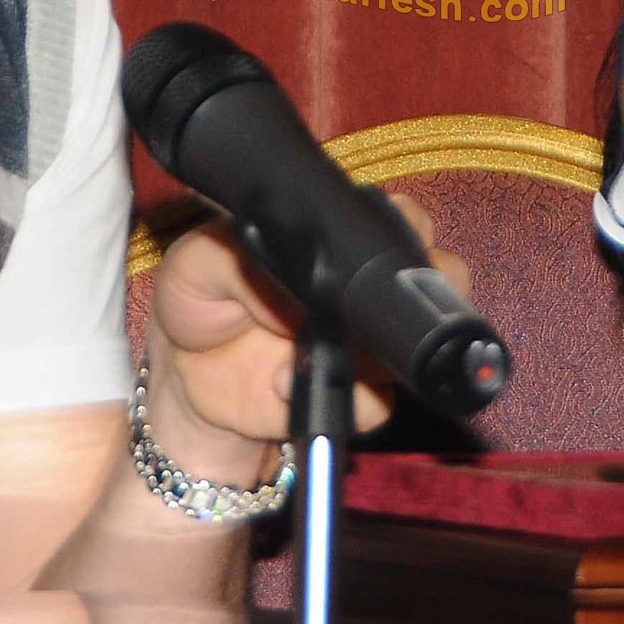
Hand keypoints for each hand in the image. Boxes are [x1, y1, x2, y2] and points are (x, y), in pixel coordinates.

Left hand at [140, 199, 472, 482]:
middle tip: (384, 294)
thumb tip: (293, 267)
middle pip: (439, 277)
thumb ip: (241, 254)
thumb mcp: (201, 262)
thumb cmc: (198, 302)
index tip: (401, 235)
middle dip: (434, 283)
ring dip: (378, 351)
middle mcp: (363, 291)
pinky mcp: (352, 399)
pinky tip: (287, 383)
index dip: (410, 227)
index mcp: (336, 242)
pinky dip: (339, 398)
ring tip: (321, 347)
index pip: (398, 221)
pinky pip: (376, 403)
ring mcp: (365, 348)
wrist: (184, 383)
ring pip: (416, 346)